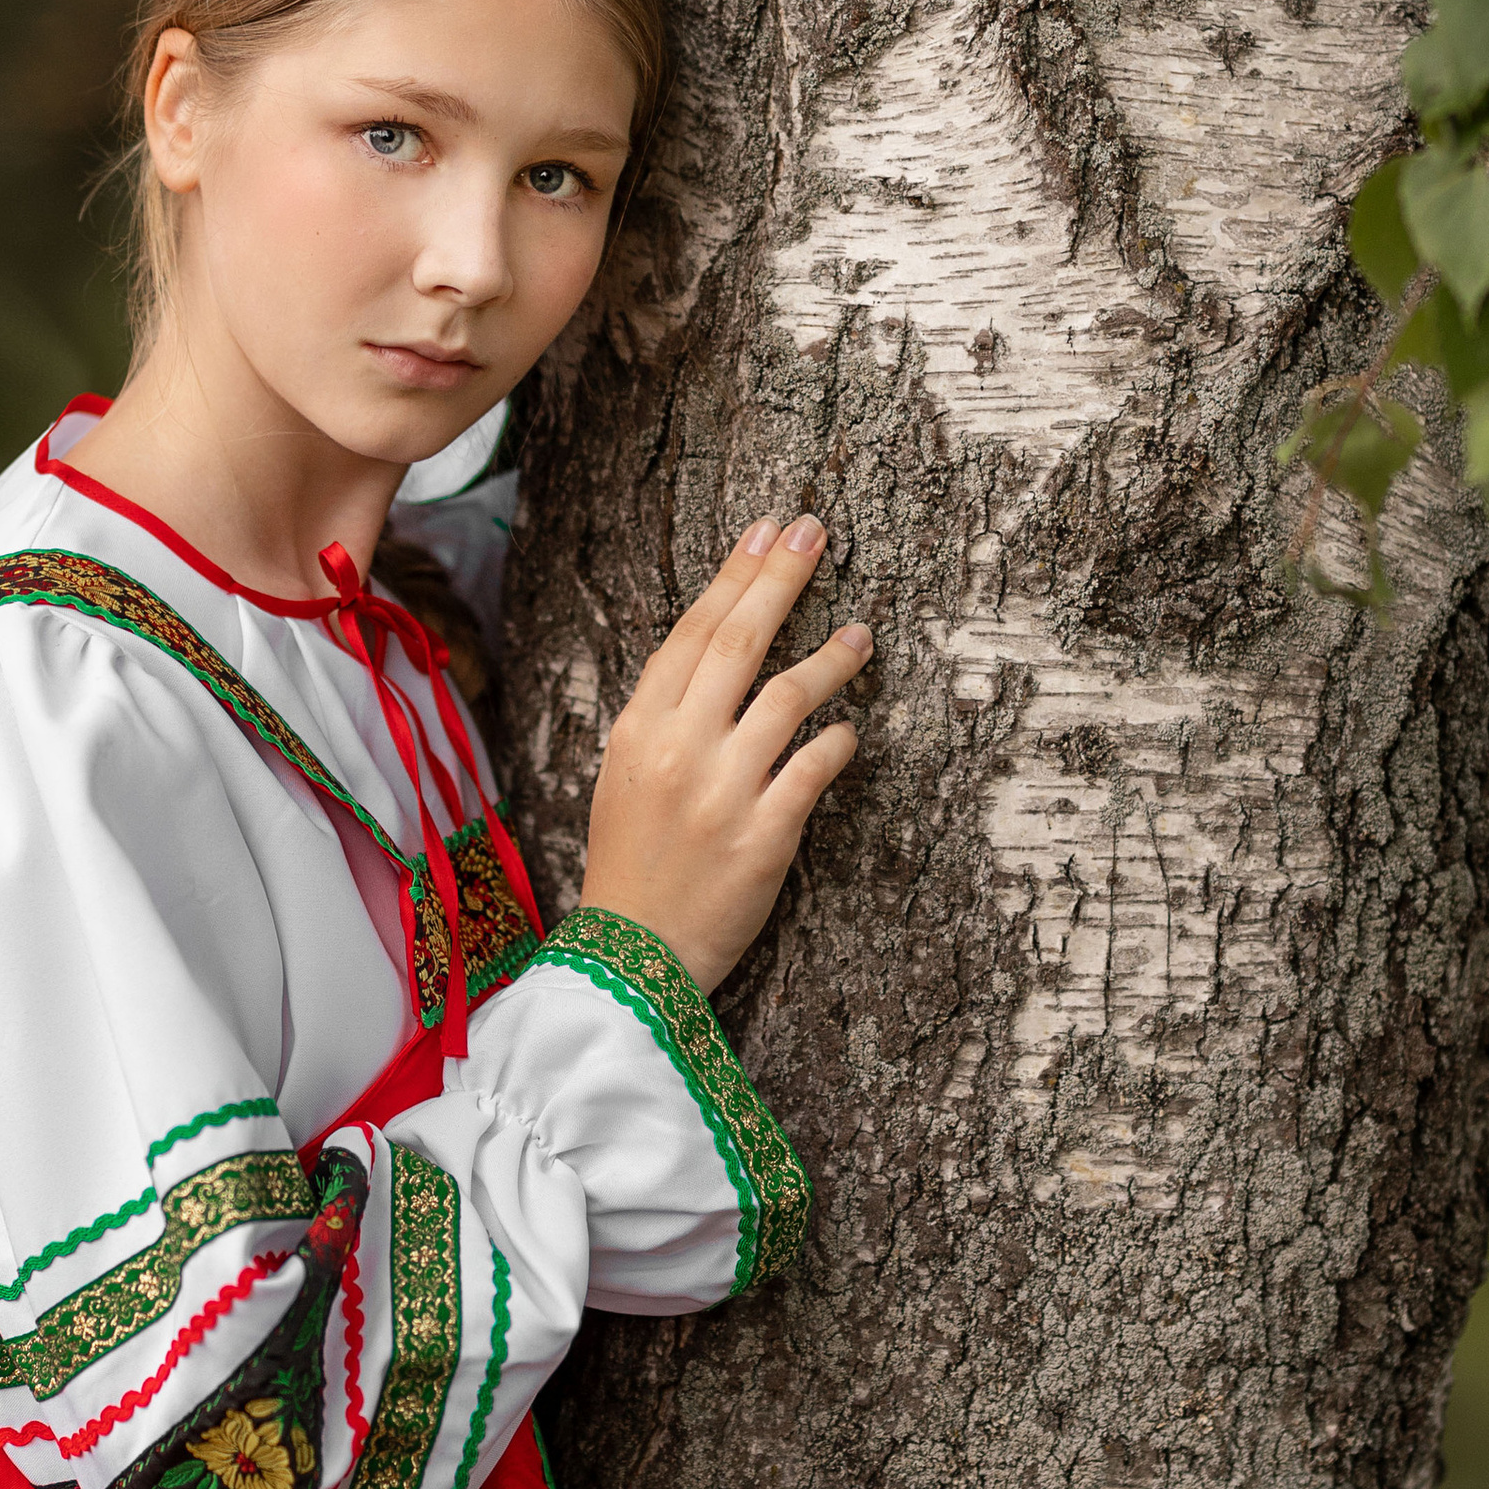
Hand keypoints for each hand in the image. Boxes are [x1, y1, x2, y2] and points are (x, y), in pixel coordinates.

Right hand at [577, 516, 869, 991]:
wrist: (632, 957)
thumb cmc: (631, 863)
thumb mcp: (626, 776)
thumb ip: (667, 718)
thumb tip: (716, 655)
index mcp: (639, 728)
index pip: (691, 632)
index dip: (734, 576)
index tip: (766, 531)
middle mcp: (680, 749)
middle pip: (738, 643)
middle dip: (780, 579)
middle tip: (815, 532)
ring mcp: (724, 791)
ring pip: (787, 698)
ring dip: (830, 659)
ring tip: (862, 634)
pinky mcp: (765, 836)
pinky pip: (814, 770)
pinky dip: (838, 744)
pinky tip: (851, 730)